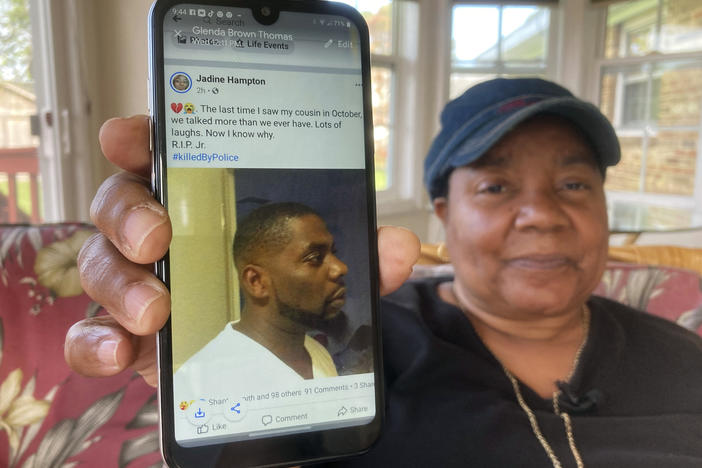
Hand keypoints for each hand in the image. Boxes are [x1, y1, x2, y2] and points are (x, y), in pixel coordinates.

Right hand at [65, 115, 420, 385]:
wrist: (264, 367)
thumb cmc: (283, 301)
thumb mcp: (328, 276)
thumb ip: (360, 259)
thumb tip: (399, 248)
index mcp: (204, 204)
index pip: (163, 155)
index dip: (140, 139)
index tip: (128, 136)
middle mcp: (163, 235)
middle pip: (119, 202)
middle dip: (128, 212)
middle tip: (157, 237)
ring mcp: (140, 283)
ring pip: (100, 263)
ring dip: (120, 282)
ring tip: (156, 311)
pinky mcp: (127, 335)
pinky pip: (89, 332)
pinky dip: (95, 341)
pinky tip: (123, 352)